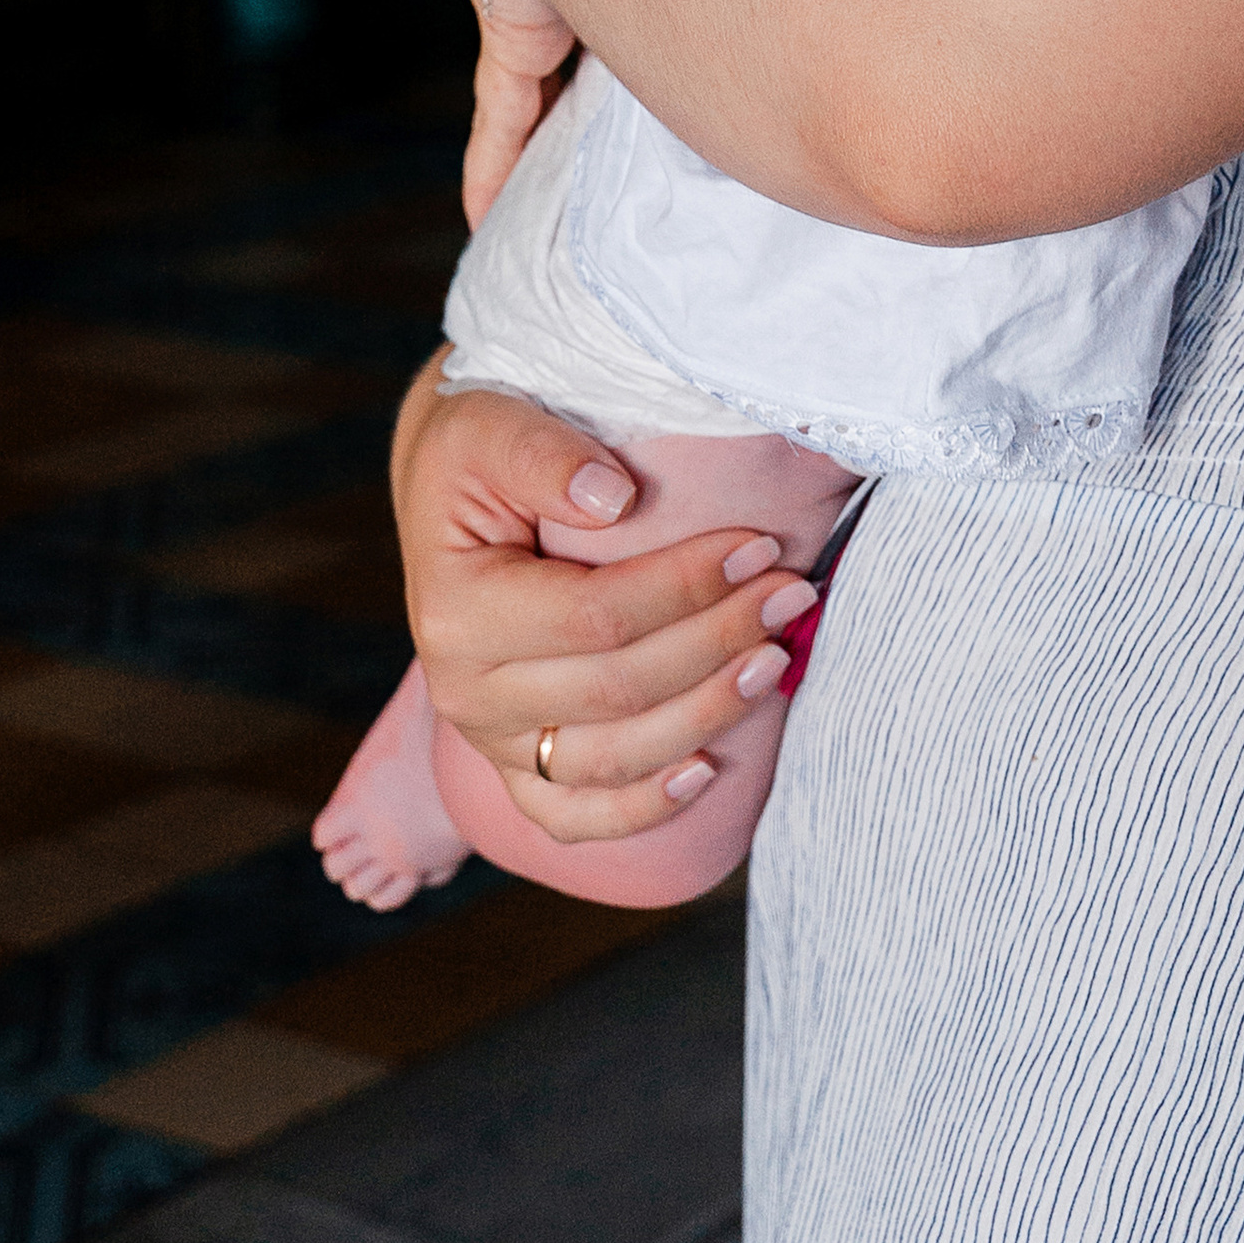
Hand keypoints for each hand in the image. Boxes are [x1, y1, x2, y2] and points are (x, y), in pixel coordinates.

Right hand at [391, 364, 811, 848]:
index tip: (759, 546)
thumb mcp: (491, 426)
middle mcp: (465, 692)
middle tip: (792, 594)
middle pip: (616, 691)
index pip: (593, 616)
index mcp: (456, 611)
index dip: (685, 587)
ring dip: (705, 715)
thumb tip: (615, 497)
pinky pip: (573, 817)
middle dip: (717, 641)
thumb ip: (542, 455)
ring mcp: (489, 740)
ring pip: (610, 760)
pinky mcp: (514, 767)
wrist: (451, 492)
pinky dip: (641, 809)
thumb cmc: (479, 448)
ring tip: (774, 660)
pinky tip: (705, 773)